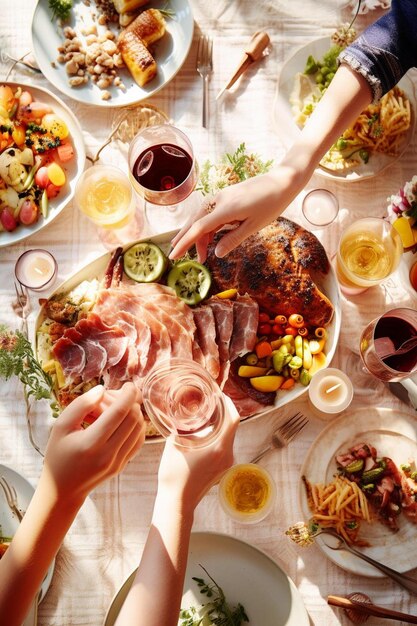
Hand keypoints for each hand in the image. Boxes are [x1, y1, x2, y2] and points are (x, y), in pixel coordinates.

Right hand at [42, 383, 145, 504]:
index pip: (120, 413)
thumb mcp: (61, 426)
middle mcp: (108, 455)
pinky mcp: (123, 466)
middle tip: (115, 398)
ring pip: (139, 429)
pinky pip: (138, 441)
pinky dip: (135, 427)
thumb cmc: (59, 454)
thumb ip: (81, 405)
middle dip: (129, 402)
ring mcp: (118, 462)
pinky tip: (121, 422)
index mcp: (90, 444)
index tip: (129, 385)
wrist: (62, 489)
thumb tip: (102, 389)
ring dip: (132, 414)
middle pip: (133, 419)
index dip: (128, 395)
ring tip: (114, 410)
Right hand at [156, 396, 239, 510]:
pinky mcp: (223, 469)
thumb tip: (183, 412)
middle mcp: (228, 455)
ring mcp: (227, 464)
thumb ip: (182, 426)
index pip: (233, 419)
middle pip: (232, 427)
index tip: (220, 395)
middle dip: (223, 412)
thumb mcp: (175, 443)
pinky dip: (218, 436)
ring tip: (207, 414)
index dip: (229, 404)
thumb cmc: (174, 474)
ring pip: (228, 436)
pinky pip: (224, 446)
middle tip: (211, 401)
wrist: (176, 502)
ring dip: (220, 424)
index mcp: (219, 448)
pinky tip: (205, 432)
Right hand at [169, 166, 303, 262]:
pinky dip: (205, 227)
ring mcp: (221, 197)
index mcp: (226, 209)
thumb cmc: (271, 204)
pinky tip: (207, 238)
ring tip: (195, 252)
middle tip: (177, 256)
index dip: (185, 243)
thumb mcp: (254, 226)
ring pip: (200, 217)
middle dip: (185, 239)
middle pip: (195, 222)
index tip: (174, 255)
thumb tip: (217, 254)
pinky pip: (209, 213)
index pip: (199, 228)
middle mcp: (219, 201)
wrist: (282, 181)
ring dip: (195, 234)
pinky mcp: (225, 196)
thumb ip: (233, 239)